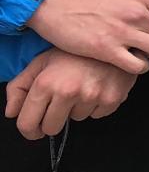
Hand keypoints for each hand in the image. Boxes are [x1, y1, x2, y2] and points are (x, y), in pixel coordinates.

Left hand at [5, 49, 135, 138]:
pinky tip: (97, 88)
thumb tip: (12, 113)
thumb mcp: (41, 63)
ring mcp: (91, 97)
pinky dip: (96, 106)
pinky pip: (97, 115)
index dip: (28, 131)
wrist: (113, 40)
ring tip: (83, 87)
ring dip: (77, 109)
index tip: (34, 130)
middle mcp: (68, 92)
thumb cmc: (75, 52)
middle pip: (51, 128)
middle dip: (52, 121)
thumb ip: (19, 87)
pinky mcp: (111, 100)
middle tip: (59, 107)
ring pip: (76, 119)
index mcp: (46, 83)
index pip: (27, 123)